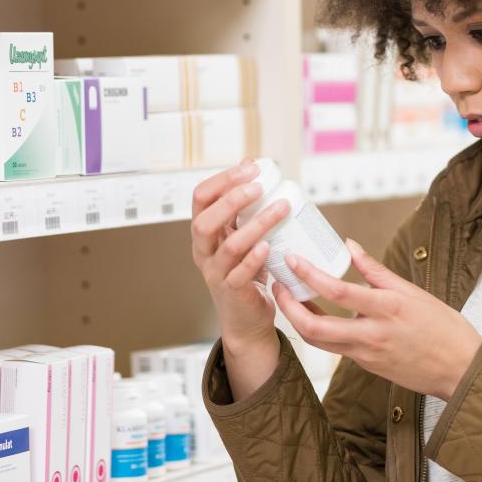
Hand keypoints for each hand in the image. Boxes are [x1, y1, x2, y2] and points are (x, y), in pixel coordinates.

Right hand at [190, 159, 291, 390]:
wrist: (247, 318)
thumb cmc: (246, 271)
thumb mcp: (241, 233)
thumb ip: (242, 205)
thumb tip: (250, 164)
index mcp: (205, 232)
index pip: (201, 198)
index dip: (223, 180)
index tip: (251, 169)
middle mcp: (204, 251)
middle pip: (205, 221)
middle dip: (231, 200)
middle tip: (259, 187)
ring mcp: (216, 273)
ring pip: (229, 246)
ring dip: (256, 225)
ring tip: (280, 209)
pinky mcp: (232, 292)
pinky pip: (239, 274)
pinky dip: (253, 259)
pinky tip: (268, 246)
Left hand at [273, 239, 481, 400]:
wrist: (459, 369)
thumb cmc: (443, 327)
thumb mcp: (412, 291)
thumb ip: (376, 270)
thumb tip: (350, 246)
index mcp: (387, 309)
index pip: (337, 291)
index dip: (309, 275)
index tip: (292, 261)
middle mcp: (372, 334)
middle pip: (314, 326)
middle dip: (288, 306)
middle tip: (278, 285)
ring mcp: (366, 355)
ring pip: (318, 341)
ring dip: (298, 320)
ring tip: (290, 298)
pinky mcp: (366, 366)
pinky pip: (335, 347)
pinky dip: (319, 330)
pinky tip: (315, 313)